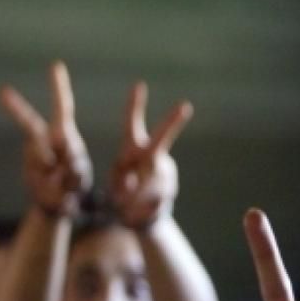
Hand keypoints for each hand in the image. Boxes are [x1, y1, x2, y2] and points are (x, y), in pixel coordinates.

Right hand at [0, 61, 91, 216]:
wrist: (58, 205)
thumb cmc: (73, 179)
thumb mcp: (81, 168)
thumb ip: (70, 158)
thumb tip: (50, 148)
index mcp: (65, 136)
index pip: (63, 108)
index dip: (59, 87)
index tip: (56, 65)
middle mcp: (46, 144)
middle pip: (31, 125)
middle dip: (18, 111)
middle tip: (3, 91)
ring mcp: (36, 159)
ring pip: (40, 157)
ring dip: (59, 172)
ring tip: (67, 181)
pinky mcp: (32, 179)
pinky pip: (46, 182)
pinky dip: (57, 189)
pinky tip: (61, 192)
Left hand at [109, 82, 191, 229]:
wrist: (142, 215)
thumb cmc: (124, 191)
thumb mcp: (115, 184)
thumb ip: (122, 183)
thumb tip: (135, 185)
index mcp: (132, 149)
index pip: (133, 124)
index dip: (135, 105)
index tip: (139, 85)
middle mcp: (151, 157)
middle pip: (161, 137)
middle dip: (172, 122)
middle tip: (184, 106)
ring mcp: (163, 173)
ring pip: (151, 180)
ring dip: (135, 195)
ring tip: (127, 201)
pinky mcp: (168, 192)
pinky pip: (154, 200)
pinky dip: (144, 207)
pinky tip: (142, 208)